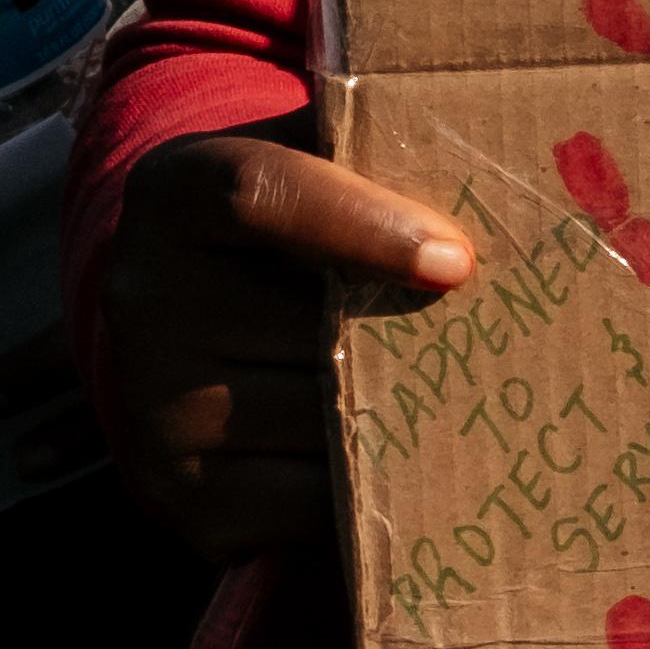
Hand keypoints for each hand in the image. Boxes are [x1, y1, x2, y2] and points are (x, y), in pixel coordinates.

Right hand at [89, 130, 473, 563]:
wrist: (193, 319)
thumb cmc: (293, 226)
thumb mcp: (314, 161)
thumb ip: (377, 147)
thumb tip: (506, 157)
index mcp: (175, 190)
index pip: (260, 194)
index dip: (362, 225)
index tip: (456, 263)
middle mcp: (143, 294)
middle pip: (309, 326)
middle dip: (415, 338)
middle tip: (505, 346)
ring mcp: (154, 403)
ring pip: (320, 420)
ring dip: (404, 413)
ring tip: (466, 394)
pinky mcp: (179, 493)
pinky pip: (309, 501)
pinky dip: (372, 484)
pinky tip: (415, 457)